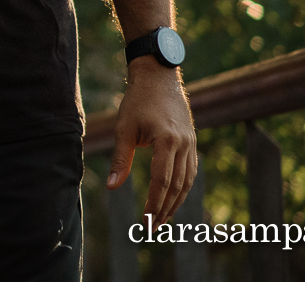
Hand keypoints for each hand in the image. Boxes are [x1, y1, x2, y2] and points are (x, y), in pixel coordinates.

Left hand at [106, 63, 197, 224]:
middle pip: (177, 186)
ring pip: (187, 181)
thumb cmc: (137, 101)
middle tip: (153, 227)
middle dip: (165, 209)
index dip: (155, 204)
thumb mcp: (124, 128)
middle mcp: (184, 145)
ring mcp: (191, 144)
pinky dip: (183, 188)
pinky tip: (174, 198)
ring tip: (163, 219)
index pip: (162, 181)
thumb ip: (120, 159)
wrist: (158, 78)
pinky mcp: (191, 142)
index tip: (145, 221)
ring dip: (176, 202)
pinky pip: (190, 171)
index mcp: (167, 140)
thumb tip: (112, 187)